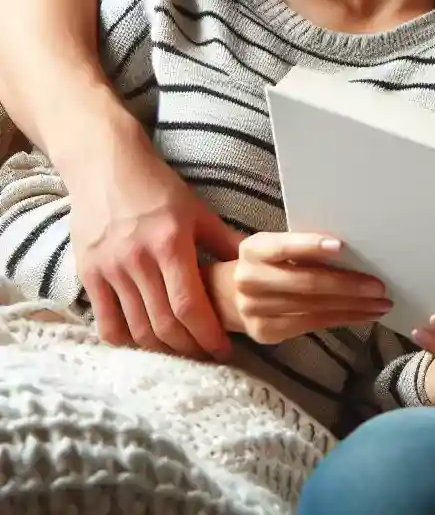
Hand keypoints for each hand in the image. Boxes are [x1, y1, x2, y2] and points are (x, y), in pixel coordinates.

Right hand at [70, 145, 243, 360]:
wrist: (106, 166)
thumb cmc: (158, 186)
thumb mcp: (197, 210)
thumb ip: (224, 240)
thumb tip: (256, 265)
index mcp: (170, 243)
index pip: (190, 305)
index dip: (208, 335)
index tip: (225, 350)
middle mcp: (138, 260)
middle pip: (165, 323)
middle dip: (190, 348)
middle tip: (208, 358)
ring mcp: (109, 270)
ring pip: (137, 328)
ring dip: (163, 350)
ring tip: (184, 354)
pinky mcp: (88, 275)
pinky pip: (107, 323)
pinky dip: (128, 341)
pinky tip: (146, 344)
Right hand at [215, 232, 392, 344]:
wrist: (228, 296)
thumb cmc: (268, 263)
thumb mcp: (276, 247)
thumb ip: (302, 248)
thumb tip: (354, 251)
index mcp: (255, 249)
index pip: (285, 247)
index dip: (311, 246)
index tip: (341, 246)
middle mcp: (250, 279)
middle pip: (306, 283)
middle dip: (347, 286)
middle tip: (378, 286)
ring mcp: (256, 310)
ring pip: (314, 308)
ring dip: (353, 307)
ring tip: (380, 303)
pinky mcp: (266, 333)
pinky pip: (312, 325)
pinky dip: (342, 320)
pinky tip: (363, 315)